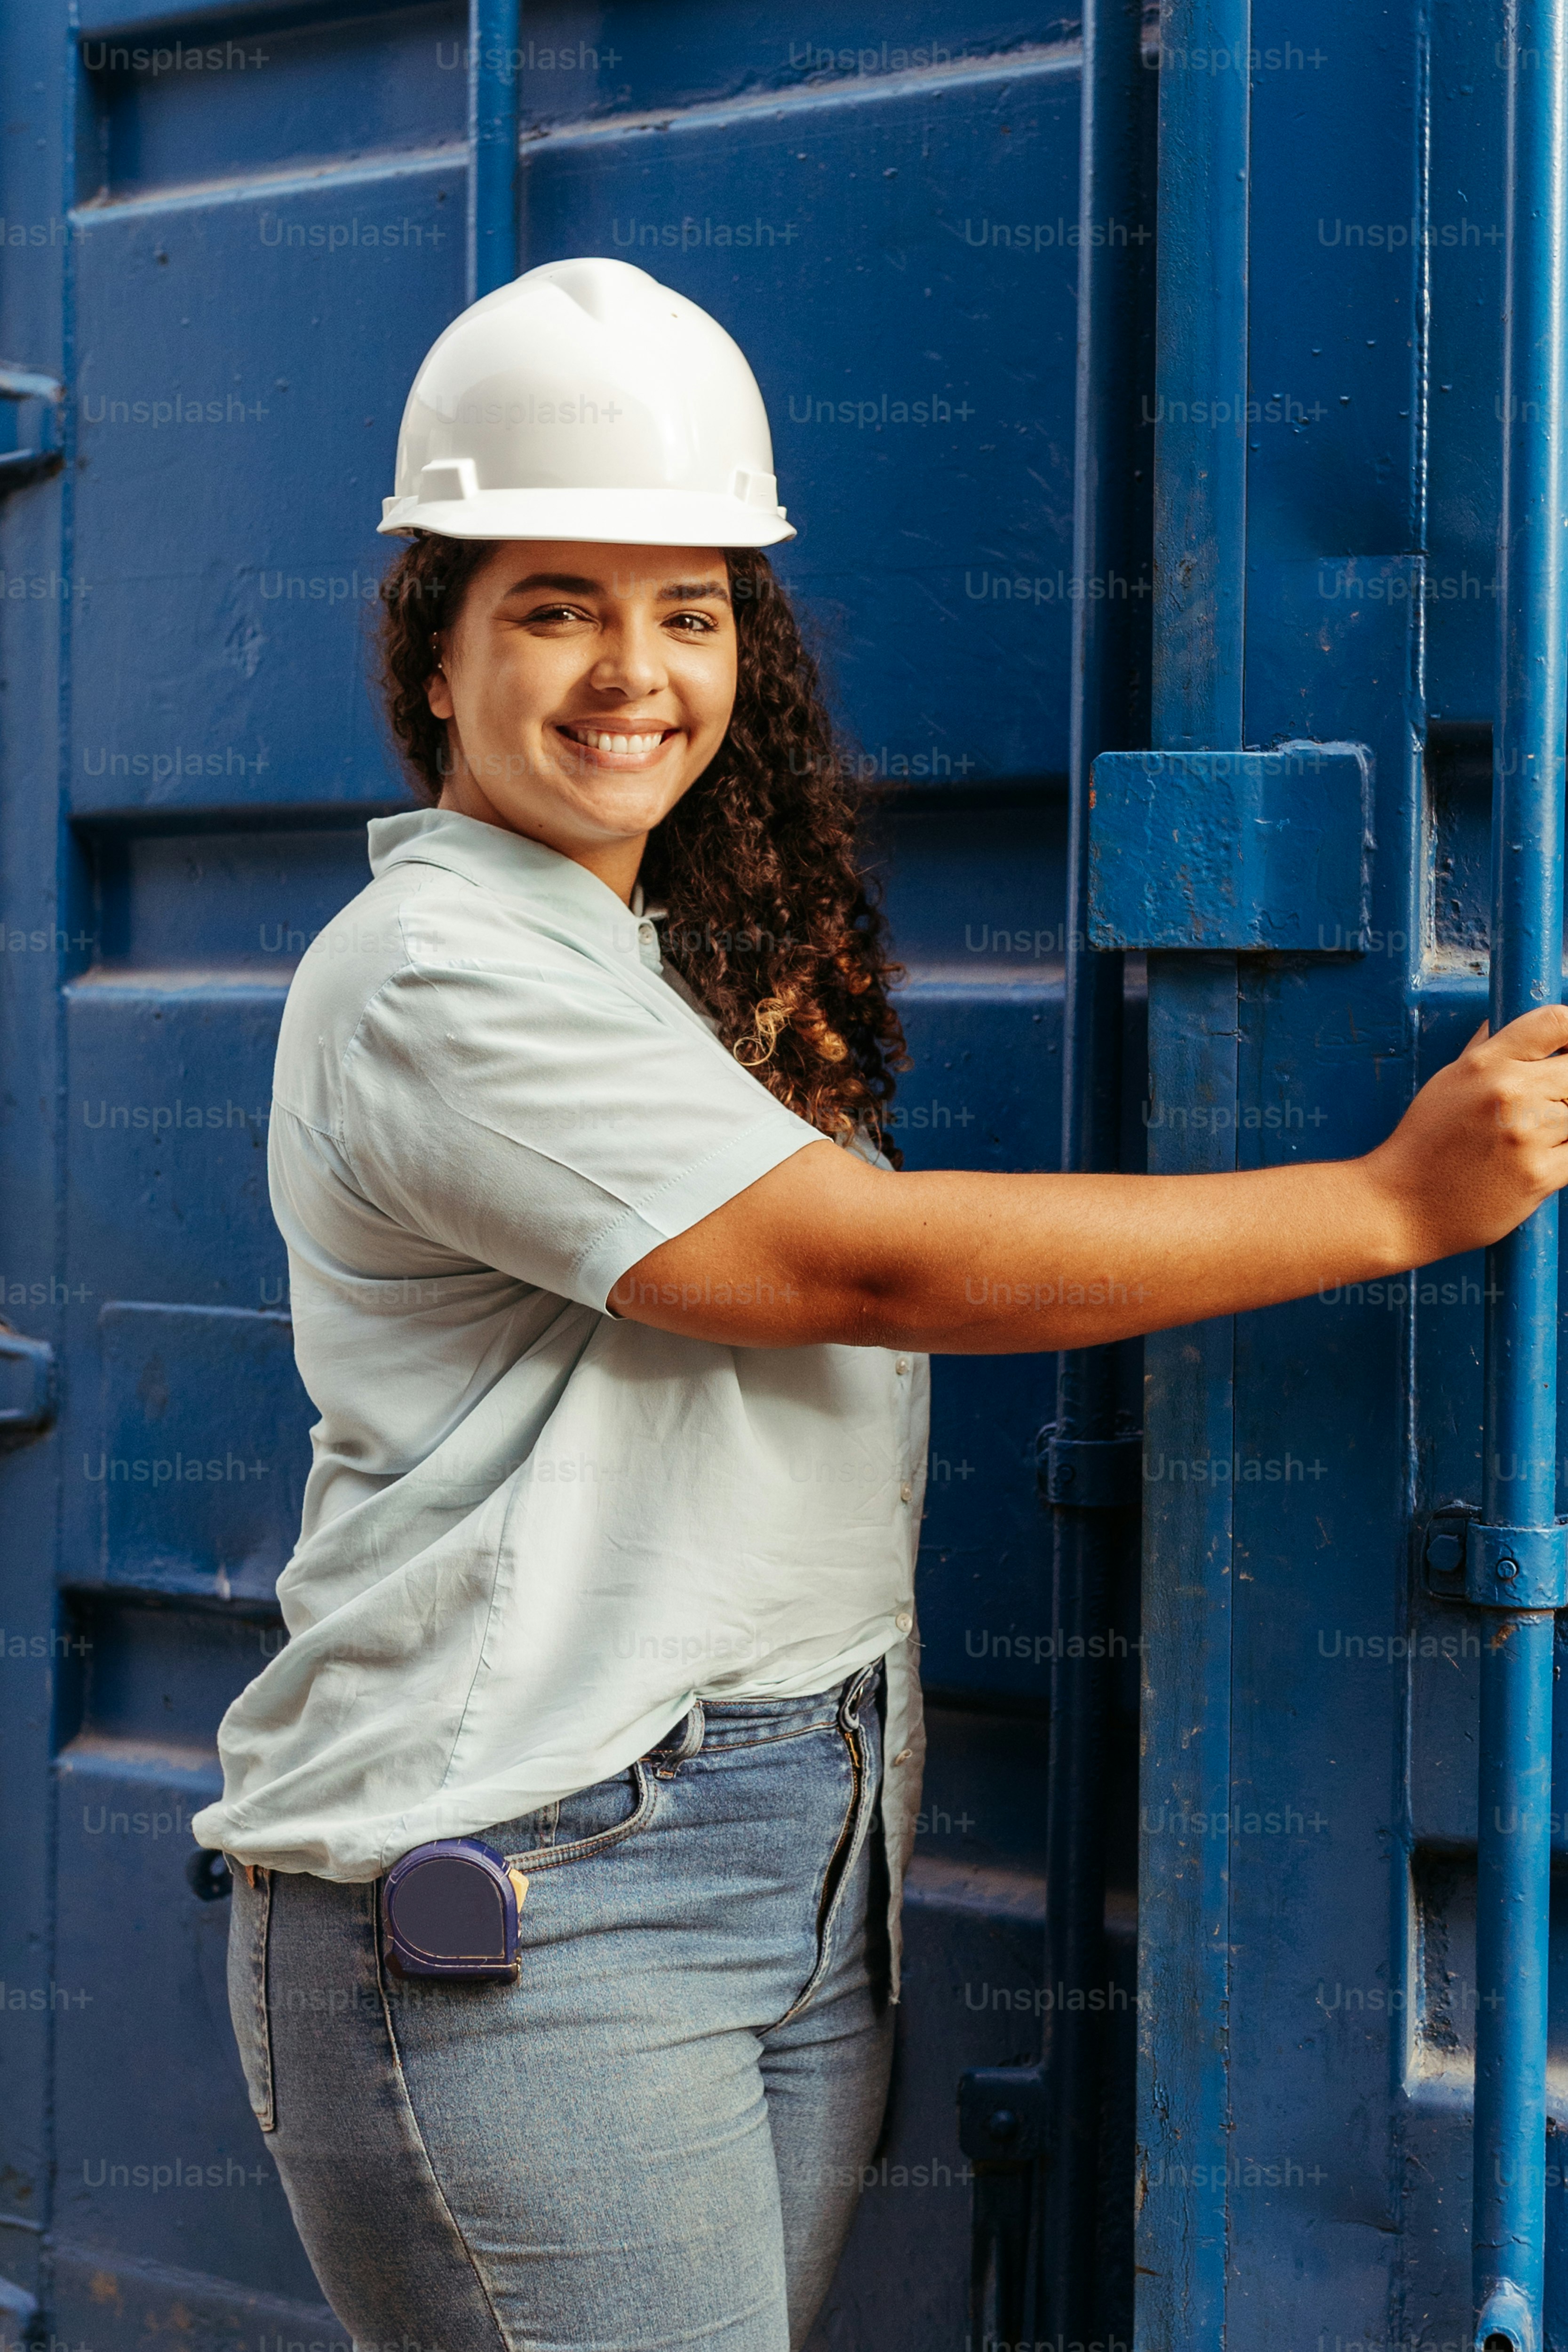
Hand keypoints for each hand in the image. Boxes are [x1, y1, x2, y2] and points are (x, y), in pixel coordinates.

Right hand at [1360, 1004, 1567, 1265]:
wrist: (1400, 1206)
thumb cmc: (1423, 1146)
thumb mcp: (1446, 1083)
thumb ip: (1484, 1052)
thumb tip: (1503, 1025)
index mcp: (1485, 1063)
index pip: (1557, 1022)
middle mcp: (1508, 1090)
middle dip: (1566, 1092)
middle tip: (1547, 1110)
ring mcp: (1525, 1134)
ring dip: (1564, 1130)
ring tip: (1533, 1143)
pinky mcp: (1539, 1175)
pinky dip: (1564, 1160)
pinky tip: (1537, 1164)